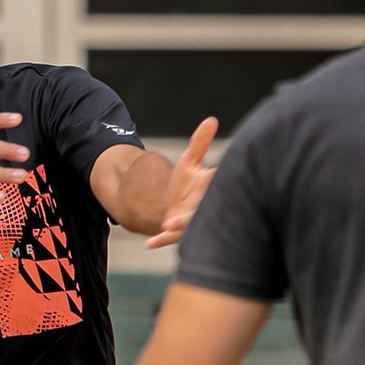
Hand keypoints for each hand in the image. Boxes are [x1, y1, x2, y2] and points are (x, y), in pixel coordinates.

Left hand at [144, 116, 217, 249]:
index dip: (211, 185)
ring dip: (179, 227)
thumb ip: (200, 143)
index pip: (215, 189)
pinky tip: (149, 243)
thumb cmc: (187, 182)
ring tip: (168, 223)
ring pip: (188, 227)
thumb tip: (210, 120)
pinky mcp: (177, 233)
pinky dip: (160, 240)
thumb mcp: (191, 161)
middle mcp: (204, 209)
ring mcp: (191, 223)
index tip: (207, 177)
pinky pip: (169, 238)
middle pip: (203, 211)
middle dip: (194, 212)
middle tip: (182, 211)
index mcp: (211, 190)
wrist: (175, 203)